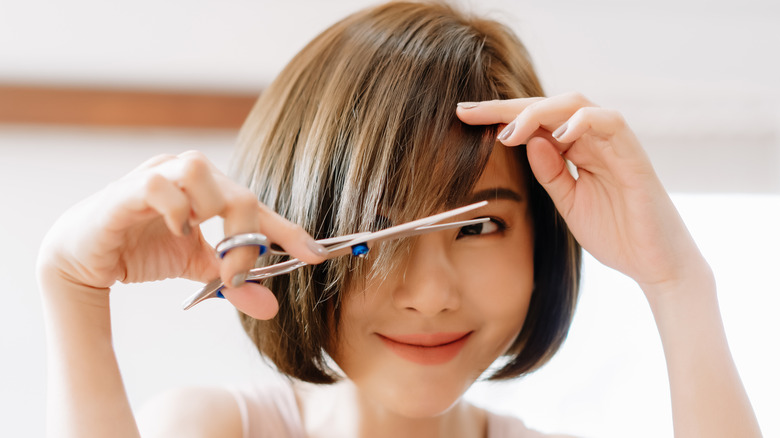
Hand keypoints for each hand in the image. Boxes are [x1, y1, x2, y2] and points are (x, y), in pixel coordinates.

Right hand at [38, 151, 325, 318]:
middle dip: (247, 237)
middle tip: (239, 273)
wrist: (84, 258)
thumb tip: (270, 306)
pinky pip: (157, 184)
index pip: (257, 206)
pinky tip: (176, 230)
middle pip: (238, 191)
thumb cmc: (143, 250)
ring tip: (200, 241)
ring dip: (212, 211)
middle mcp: (188, 174)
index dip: (287, 230)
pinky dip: (173, 208)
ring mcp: (157, 175)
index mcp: (210, 190)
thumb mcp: (198, 270)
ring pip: (200, 170)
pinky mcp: (126, 188)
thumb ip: (233, 282)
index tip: (316, 255)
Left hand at [457, 93, 709, 294]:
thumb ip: (550, 172)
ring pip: (576, 104)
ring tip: (508, 132)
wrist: (655, 264)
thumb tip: (526, 141)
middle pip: (549, 105)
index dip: (499, 116)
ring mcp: (615, 144)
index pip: (535, 122)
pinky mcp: (634, 155)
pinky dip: (580, 122)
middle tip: (468, 111)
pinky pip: (609, 122)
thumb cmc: (615, 234)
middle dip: (506, 107)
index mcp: (577, 149)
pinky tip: (554, 135)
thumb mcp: (568, 202)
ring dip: (537, 113)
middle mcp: (594, 139)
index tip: (463, 117)